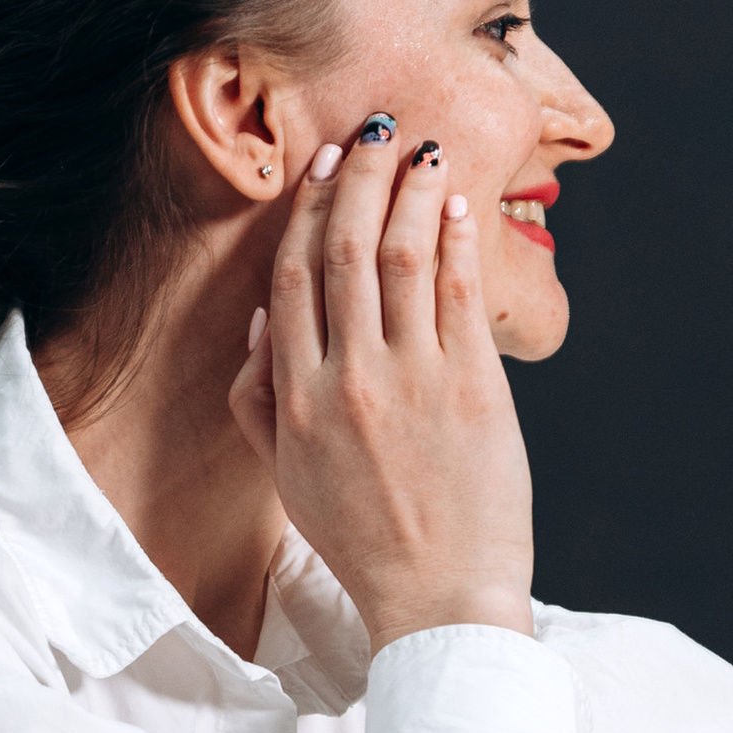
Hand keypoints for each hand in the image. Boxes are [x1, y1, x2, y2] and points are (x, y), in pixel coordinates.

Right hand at [229, 122, 536, 651]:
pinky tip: (458, 206)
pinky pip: (460, 292)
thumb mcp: (285, 477)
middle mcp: (348, 380)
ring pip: (403, 257)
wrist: (439, 597)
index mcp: (295, 399)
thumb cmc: (363, 541)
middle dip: (360, 179)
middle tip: (375, 135)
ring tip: (421, 151)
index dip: (307, 211)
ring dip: (411, 192)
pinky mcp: (473, 387)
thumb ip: (258, 400)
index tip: (324, 167)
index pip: (294, 278)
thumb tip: (262, 321)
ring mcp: (413, 380)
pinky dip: (457, 238)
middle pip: (345, 250)